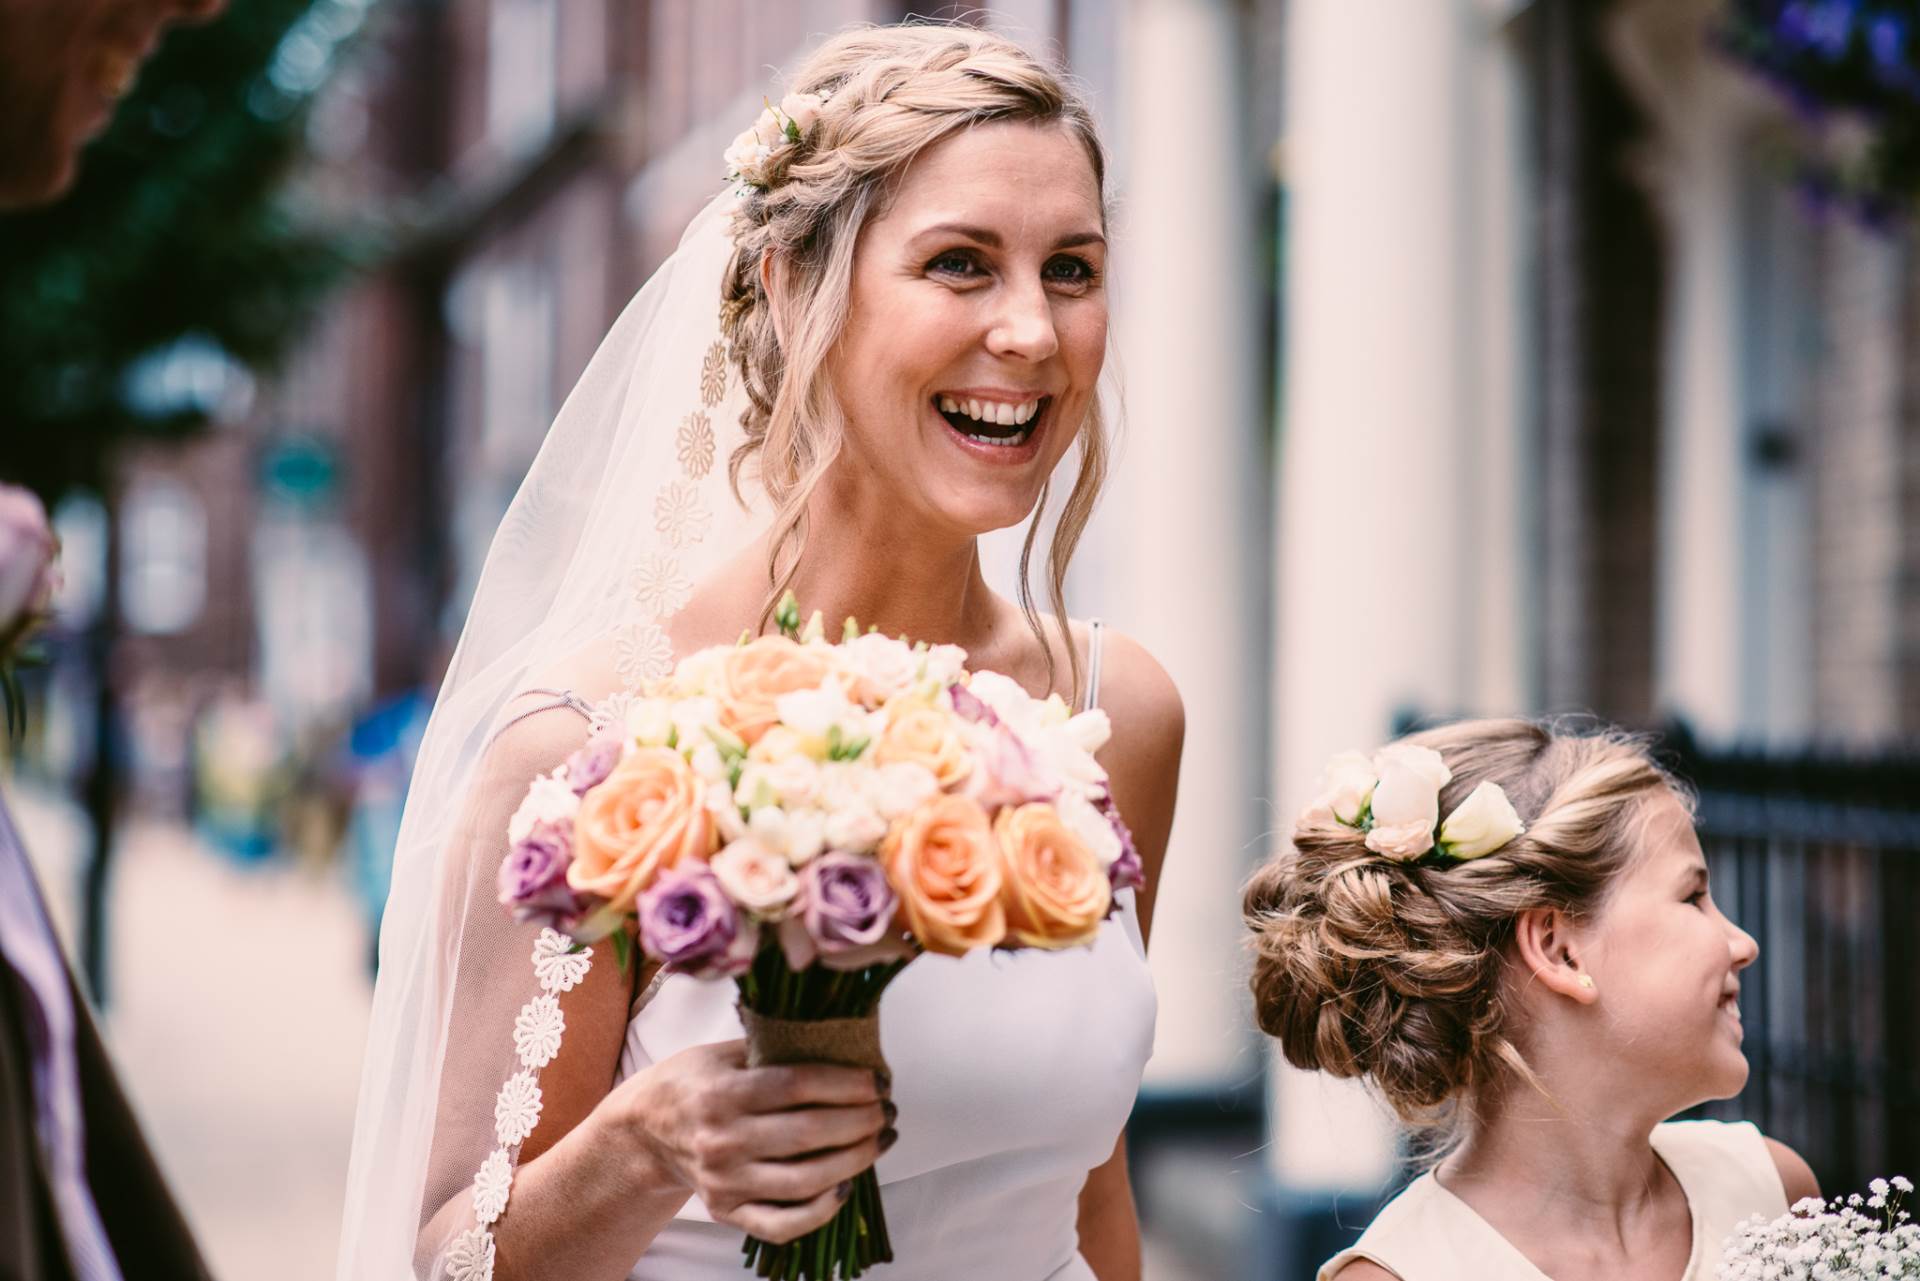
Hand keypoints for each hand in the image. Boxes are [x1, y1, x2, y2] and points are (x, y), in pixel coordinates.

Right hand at [618, 1040, 894, 1243]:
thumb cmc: (692, 1082)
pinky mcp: (726, 1211)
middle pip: (807, 1134)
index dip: (846, 1083)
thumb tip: (840, 1041)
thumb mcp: (722, 1052)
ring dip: (854, 1161)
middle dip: (860, 1121)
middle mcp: (721, 1140)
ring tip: (880, 1141)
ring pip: (803, 1181)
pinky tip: (847, 1186)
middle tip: (887, 1110)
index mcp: (721, 1093)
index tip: (877, 1080)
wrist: (645, 1130)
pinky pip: (781, 1223)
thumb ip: (773, 1047)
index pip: (796, 1085)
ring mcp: (724, 1181)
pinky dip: (820, 1211)